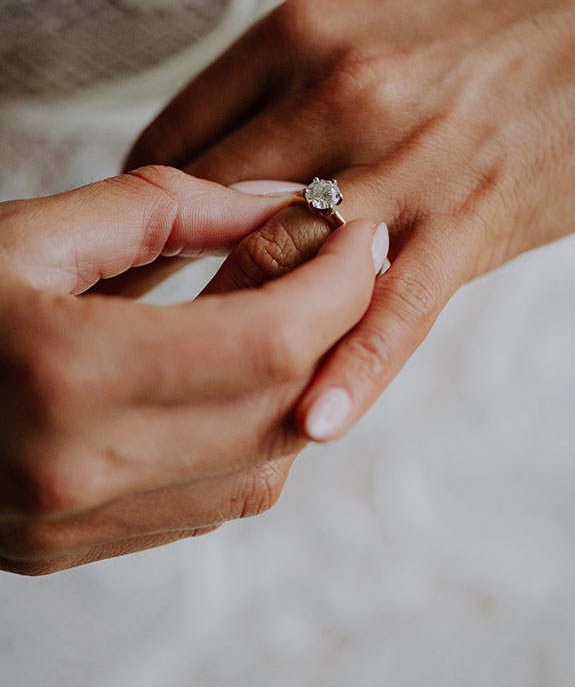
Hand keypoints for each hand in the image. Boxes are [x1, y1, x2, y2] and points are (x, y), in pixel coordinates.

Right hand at [0, 166, 387, 573]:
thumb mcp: (34, 229)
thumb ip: (166, 209)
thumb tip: (273, 205)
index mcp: (67, 374)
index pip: (273, 341)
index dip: (339, 284)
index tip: (361, 236)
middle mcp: (79, 472)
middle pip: (283, 408)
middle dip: (339, 330)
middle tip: (347, 266)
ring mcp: (75, 526)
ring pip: (263, 470)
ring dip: (302, 388)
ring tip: (293, 315)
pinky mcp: (73, 548)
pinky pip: (213, 504)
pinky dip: (252, 438)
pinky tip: (238, 379)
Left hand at [125, 0, 574, 442]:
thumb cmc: (479, 33)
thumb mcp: (357, 29)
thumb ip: (280, 101)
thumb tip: (213, 186)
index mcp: (296, 34)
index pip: (174, 143)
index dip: (139, 219)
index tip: (127, 267)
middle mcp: (339, 90)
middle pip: (213, 211)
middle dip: (164, 286)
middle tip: (129, 343)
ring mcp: (407, 159)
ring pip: (286, 265)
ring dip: (234, 336)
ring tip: (199, 389)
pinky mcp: (473, 217)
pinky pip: (396, 308)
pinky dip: (350, 369)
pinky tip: (312, 422)